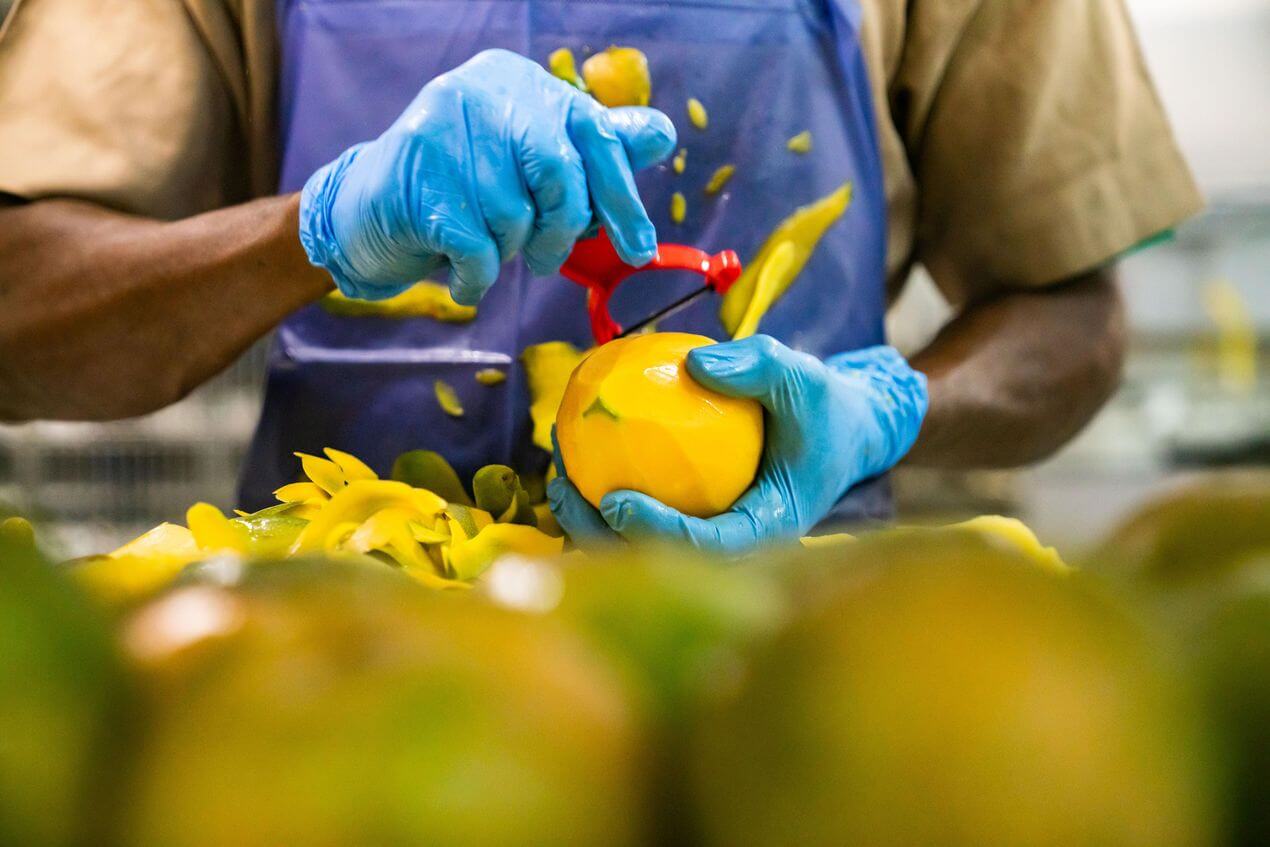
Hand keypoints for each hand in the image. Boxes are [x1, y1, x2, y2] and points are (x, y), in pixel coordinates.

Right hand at [299, 49, 675, 303]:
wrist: (366, 212)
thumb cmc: (463, 190)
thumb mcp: (529, 164)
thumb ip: (590, 151)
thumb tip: (661, 134)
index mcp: (522, 82)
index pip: (596, 133)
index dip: (622, 197)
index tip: (639, 249)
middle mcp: (483, 91)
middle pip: (559, 172)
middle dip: (561, 230)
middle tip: (545, 258)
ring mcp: (446, 128)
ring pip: (515, 215)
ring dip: (507, 252)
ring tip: (482, 246)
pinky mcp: (419, 177)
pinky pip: (478, 247)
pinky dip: (478, 277)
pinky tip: (464, 276)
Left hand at [548, 337, 927, 552]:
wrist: (836, 431)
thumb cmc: (821, 408)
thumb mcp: (803, 378)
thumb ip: (756, 368)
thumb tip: (693, 365)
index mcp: (767, 528)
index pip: (710, 548)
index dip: (659, 535)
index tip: (617, 500)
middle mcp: (733, 544)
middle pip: (659, 562)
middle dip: (603, 538)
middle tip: (566, 491)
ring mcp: (709, 535)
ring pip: (639, 550)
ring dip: (591, 525)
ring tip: (557, 480)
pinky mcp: (691, 519)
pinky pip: (638, 518)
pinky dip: (602, 496)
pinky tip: (572, 461)